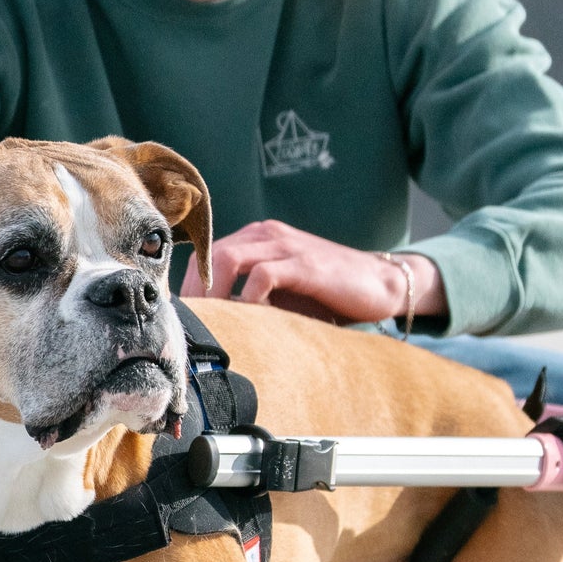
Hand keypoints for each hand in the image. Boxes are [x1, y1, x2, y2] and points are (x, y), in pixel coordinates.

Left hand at [180, 219, 444, 325]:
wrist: (382, 283)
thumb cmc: (330, 293)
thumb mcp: (283, 292)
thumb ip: (250, 298)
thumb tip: (213, 326)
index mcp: (258, 239)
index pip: (208, 253)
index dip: (190, 284)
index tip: (181, 315)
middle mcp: (267, 235)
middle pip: (210, 253)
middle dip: (194, 290)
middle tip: (188, 323)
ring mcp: (286, 246)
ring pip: (229, 258)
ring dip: (213, 293)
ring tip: (210, 322)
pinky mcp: (305, 263)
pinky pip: (263, 275)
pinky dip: (249, 298)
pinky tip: (250, 319)